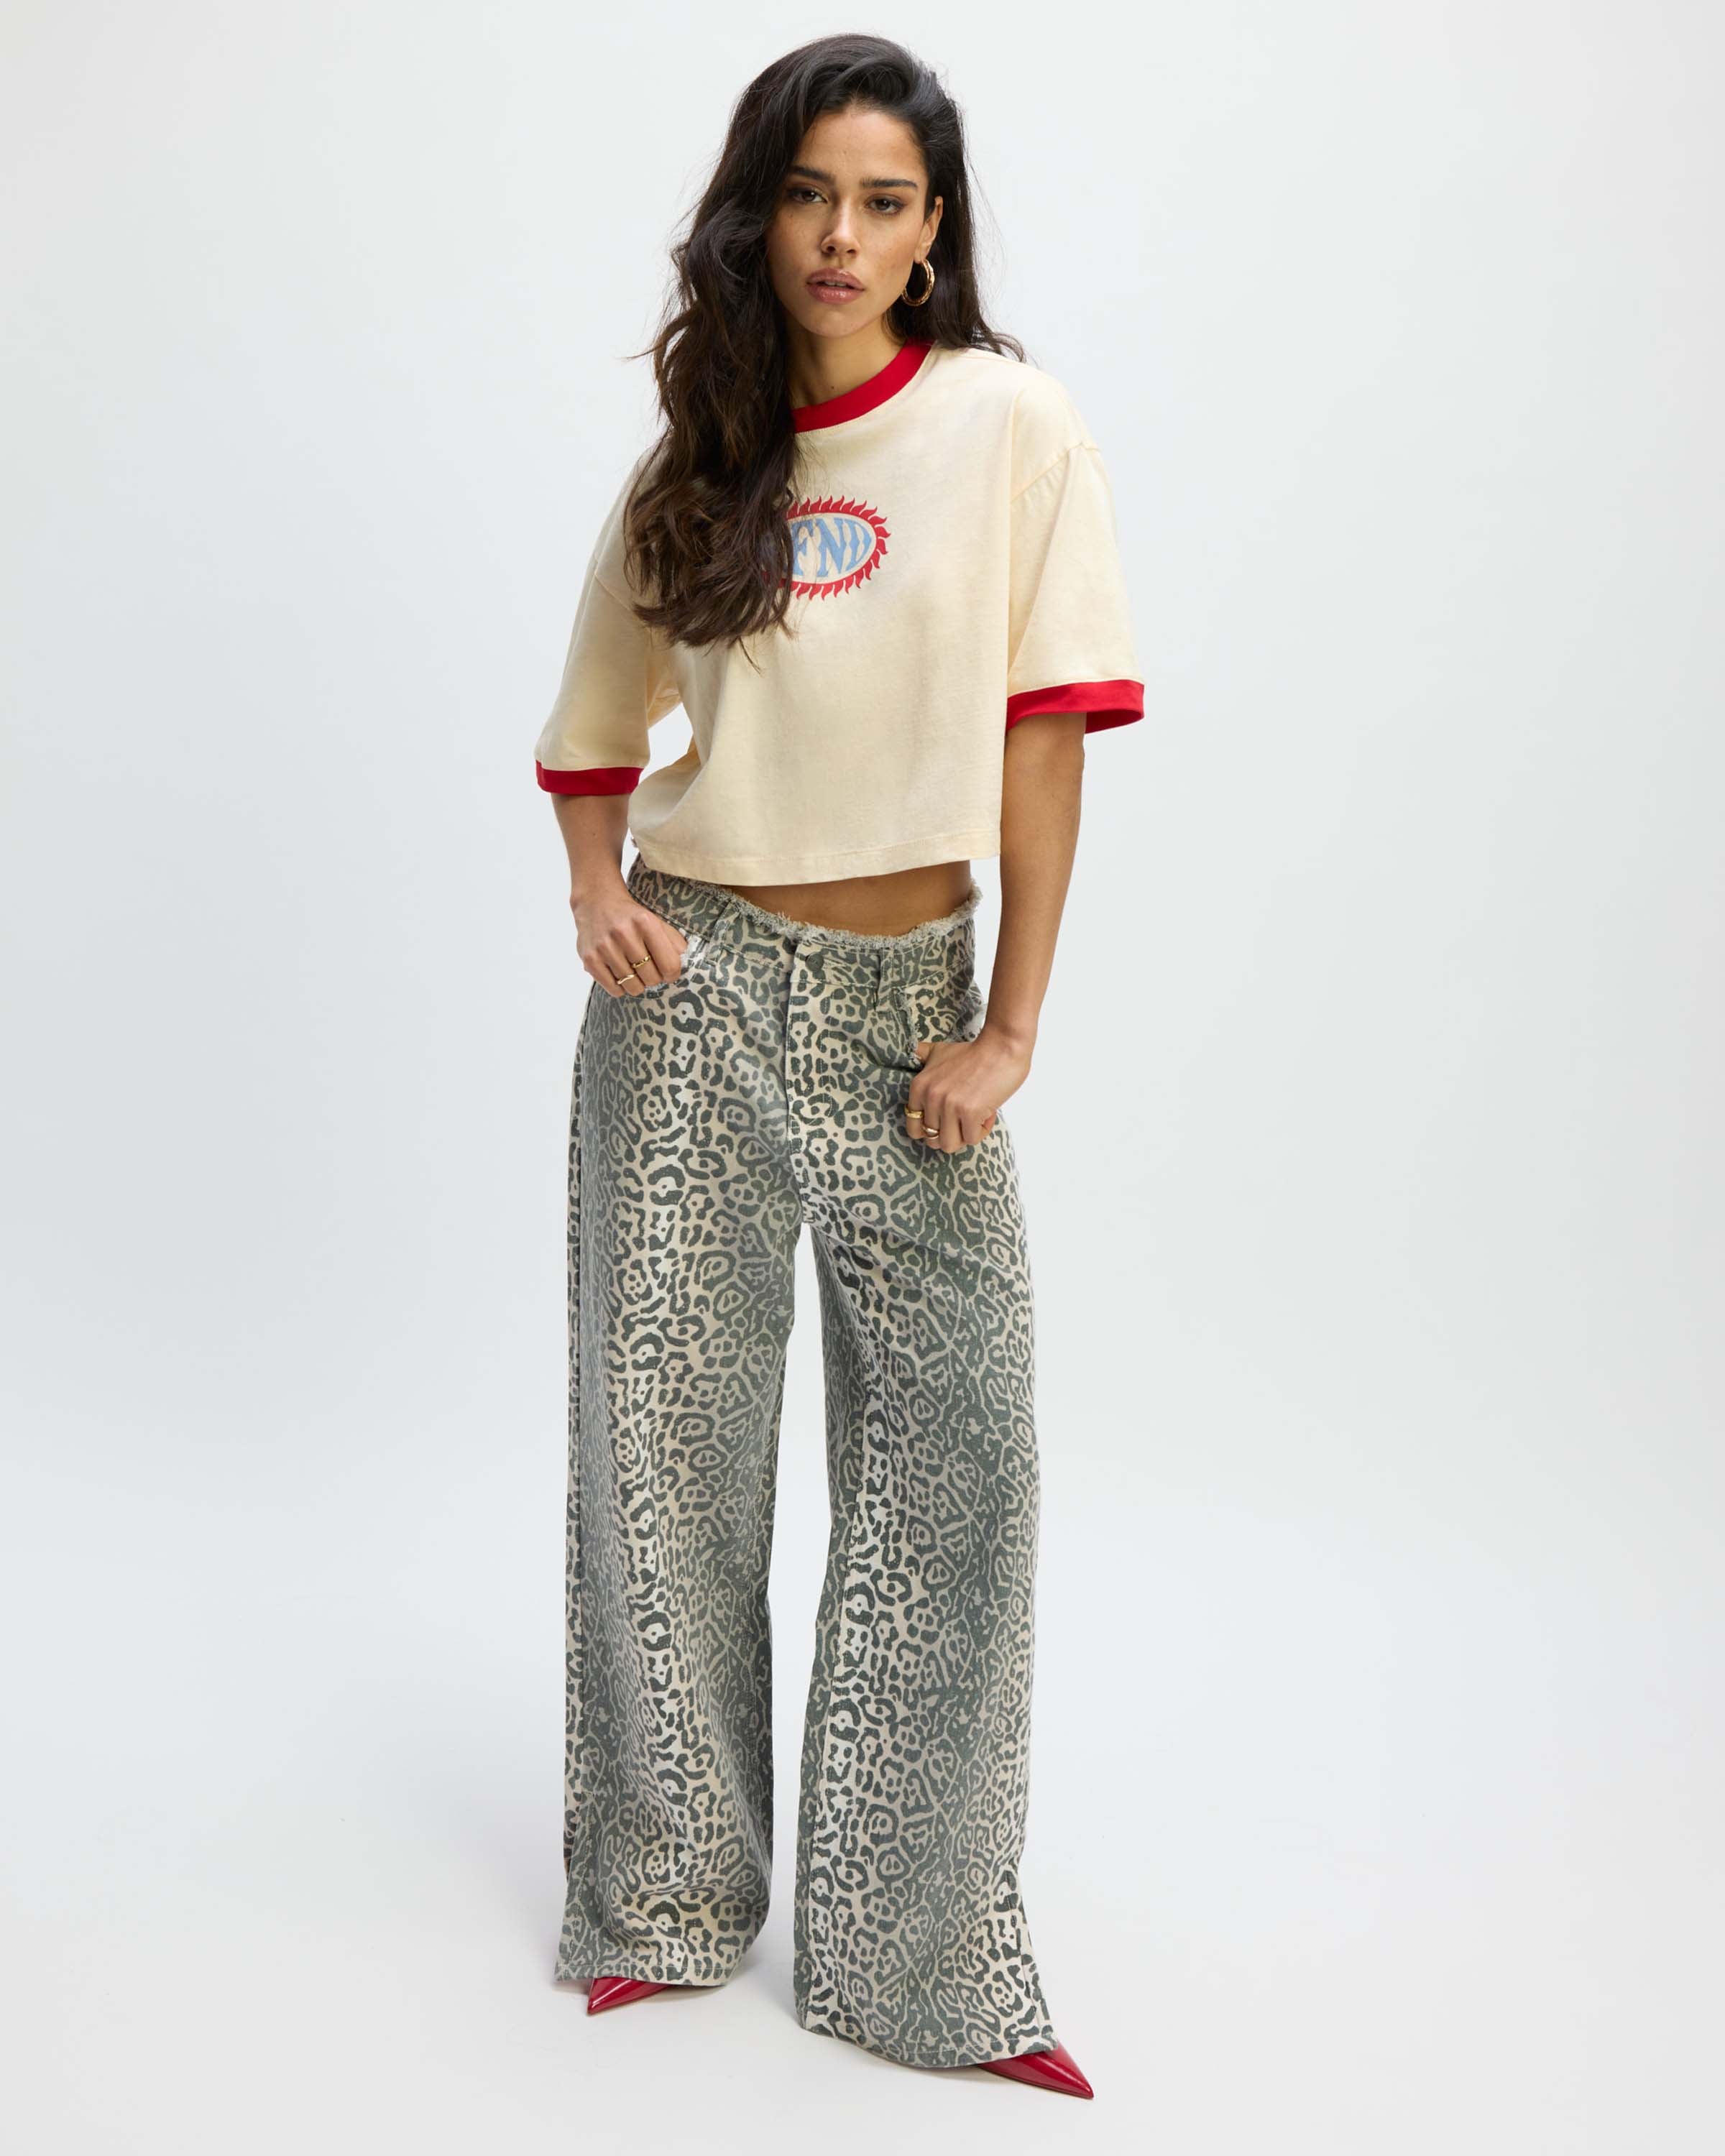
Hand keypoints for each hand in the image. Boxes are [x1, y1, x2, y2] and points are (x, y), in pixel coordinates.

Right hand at [571, 886, 689, 995]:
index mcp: (645, 922)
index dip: (672, 974)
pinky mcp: (589, 959)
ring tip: (633, 971)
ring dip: (637, 983)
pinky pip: (614, 989)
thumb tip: (683, 962)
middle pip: (651, 978)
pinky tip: (620, 975)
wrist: (596, 903)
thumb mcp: (655, 920)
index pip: (669, 964)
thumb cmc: (630, 916)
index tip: (669, 972)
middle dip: (654, 978)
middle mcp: (624, 934)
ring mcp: (604, 947)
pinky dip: (620, 988)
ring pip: (633, 986)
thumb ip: (673, 940)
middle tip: (649, 970)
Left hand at [904, 1022, 1030, 1151]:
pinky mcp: (970, 1112)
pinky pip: (971, 1139)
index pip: (914, 1129)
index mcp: (919, 1087)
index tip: (946, 1120)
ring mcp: (950, 1106)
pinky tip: (987, 1112)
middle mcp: (931, 1097)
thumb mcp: (938, 1051)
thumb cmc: (973, 1052)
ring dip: (964, 1136)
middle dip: (951, 1133)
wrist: (1001, 1047)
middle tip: (963, 1119)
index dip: (932, 1129)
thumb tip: (908, 1053)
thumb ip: (920, 1056)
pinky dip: (981, 1130)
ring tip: (974, 1118)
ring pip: (949, 1145)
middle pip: (933, 1140)